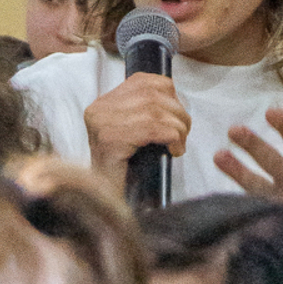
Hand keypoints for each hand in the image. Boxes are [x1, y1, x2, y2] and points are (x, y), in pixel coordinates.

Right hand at [83, 73, 190, 190]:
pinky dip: (171, 137)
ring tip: (179, 144)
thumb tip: (176, 101)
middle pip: (151, 95)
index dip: (169, 94)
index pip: (143, 80)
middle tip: (184, 133)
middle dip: (177, 113)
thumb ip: (146, 111)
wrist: (106, 203)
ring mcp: (102, 124)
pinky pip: (152, 128)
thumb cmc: (125, 170)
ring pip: (155, 111)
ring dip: (177, 127)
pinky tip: (174, 150)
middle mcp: (98, 109)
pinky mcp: (110, 141)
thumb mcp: (134, 132)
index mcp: (102, 103)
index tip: (177, 114)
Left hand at [215, 106, 282, 220]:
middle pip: (273, 163)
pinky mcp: (272, 223)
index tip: (270, 112)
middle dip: (254, 146)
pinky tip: (220, 194)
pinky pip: (253, 211)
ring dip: (238, 172)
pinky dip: (237, 203)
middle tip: (234, 130)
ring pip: (257, 187)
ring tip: (218, 156)